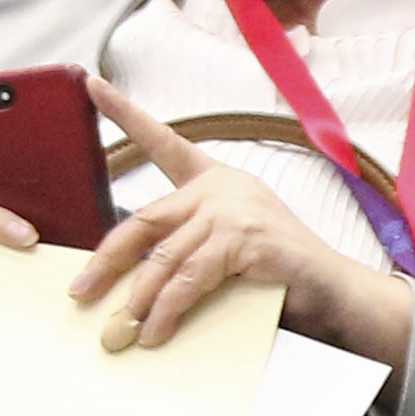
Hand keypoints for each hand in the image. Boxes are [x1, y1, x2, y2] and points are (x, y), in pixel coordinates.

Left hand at [59, 123, 411, 377]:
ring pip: (164, 257)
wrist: (335, 292)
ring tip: (120, 330)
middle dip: (107, 260)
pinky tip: (156, 330)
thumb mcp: (227, 249)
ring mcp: (233, 211)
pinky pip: (189, 279)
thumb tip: (132, 285)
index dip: (126, 113)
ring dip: (138, 300)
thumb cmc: (280, 274)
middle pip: (144, 220)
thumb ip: (188, 251)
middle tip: (80, 291)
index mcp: (215, 181)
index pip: (164, 142)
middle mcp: (221, 188)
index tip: (93, 85)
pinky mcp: (244, 239)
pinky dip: (168, 309)